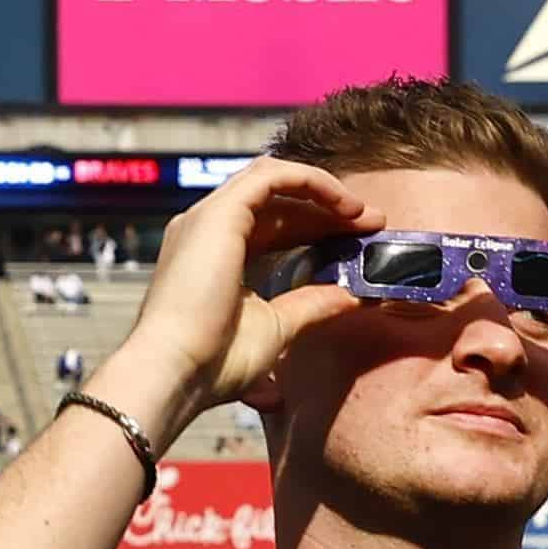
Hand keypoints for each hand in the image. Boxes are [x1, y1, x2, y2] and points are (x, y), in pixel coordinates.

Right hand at [96, 159, 377, 430]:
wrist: (175, 372)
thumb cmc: (212, 362)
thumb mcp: (276, 327)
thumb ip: (312, 305)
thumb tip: (354, 296)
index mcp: (214, 255)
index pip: (271, 226)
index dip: (316, 228)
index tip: (357, 242)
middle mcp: (206, 228)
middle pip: (276, 201)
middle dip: (326, 209)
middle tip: (372, 223)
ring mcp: (209, 217)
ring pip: (273, 180)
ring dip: (322, 192)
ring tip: (364, 214)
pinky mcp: (220, 213)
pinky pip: (272, 176)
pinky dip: (311, 182)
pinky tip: (344, 205)